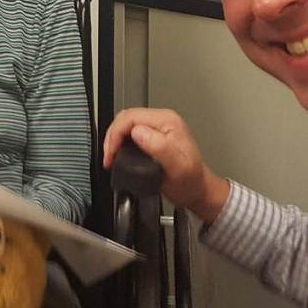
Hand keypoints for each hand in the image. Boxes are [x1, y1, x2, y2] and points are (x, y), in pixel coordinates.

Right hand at [103, 107, 229, 223]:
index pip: (131, 117)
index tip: (112, 152)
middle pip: (126, 118)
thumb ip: (159, 147)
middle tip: (109, 156)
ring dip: (114, 139)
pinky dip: (120, 142)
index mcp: (168, 121)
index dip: (117, 134)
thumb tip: (138, 133)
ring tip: (111, 156)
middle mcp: (162, 120)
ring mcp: (157, 127)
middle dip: (112, 136)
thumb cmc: (190, 181)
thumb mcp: (177, 167)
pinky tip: (118, 153)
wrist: (198, 190)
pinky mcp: (152, 135)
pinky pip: (129, 132)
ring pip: (125, 124)